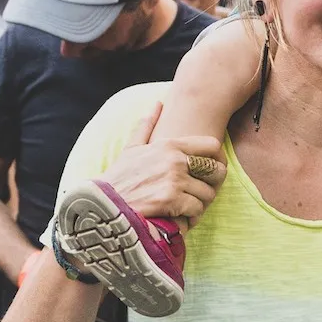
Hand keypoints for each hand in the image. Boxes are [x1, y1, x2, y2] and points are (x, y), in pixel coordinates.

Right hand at [96, 102, 225, 222]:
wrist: (103, 204)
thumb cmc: (118, 178)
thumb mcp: (131, 148)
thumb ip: (147, 125)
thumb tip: (158, 103)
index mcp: (169, 145)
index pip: (212, 146)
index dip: (218, 159)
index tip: (212, 171)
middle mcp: (175, 160)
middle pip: (217, 171)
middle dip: (212, 185)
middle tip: (202, 193)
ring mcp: (174, 180)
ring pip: (207, 194)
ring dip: (200, 205)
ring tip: (189, 209)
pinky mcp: (171, 201)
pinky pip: (196, 210)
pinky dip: (192, 218)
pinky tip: (182, 219)